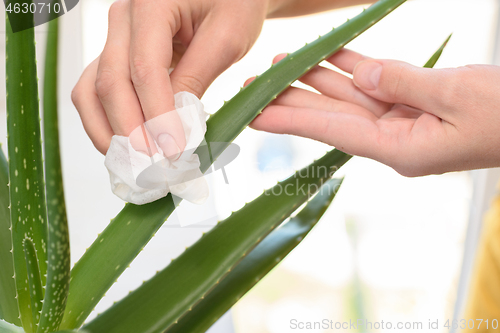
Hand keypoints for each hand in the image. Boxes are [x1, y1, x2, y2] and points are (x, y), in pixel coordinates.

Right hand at [72, 0, 268, 156]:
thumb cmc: (233, 3)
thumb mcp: (227, 37)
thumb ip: (197, 76)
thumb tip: (175, 125)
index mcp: (152, 3)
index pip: (145, 69)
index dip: (157, 116)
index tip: (174, 151)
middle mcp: (123, 18)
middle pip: (111, 83)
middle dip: (132, 131)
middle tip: (154, 167)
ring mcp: (114, 36)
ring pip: (92, 90)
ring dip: (110, 132)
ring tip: (134, 164)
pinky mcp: (117, 55)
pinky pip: (98, 91)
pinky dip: (107, 121)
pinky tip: (126, 146)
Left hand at [249, 49, 499, 175]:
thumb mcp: (458, 96)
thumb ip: (403, 83)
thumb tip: (360, 73)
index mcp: (400, 149)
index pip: (331, 131)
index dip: (290, 120)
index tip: (255, 115)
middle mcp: (393, 137)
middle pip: (330, 115)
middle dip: (291, 99)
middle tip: (253, 87)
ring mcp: (402, 119)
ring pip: (348, 96)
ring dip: (315, 79)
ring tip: (280, 65)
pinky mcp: (414, 101)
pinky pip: (375, 82)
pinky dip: (351, 67)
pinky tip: (326, 56)